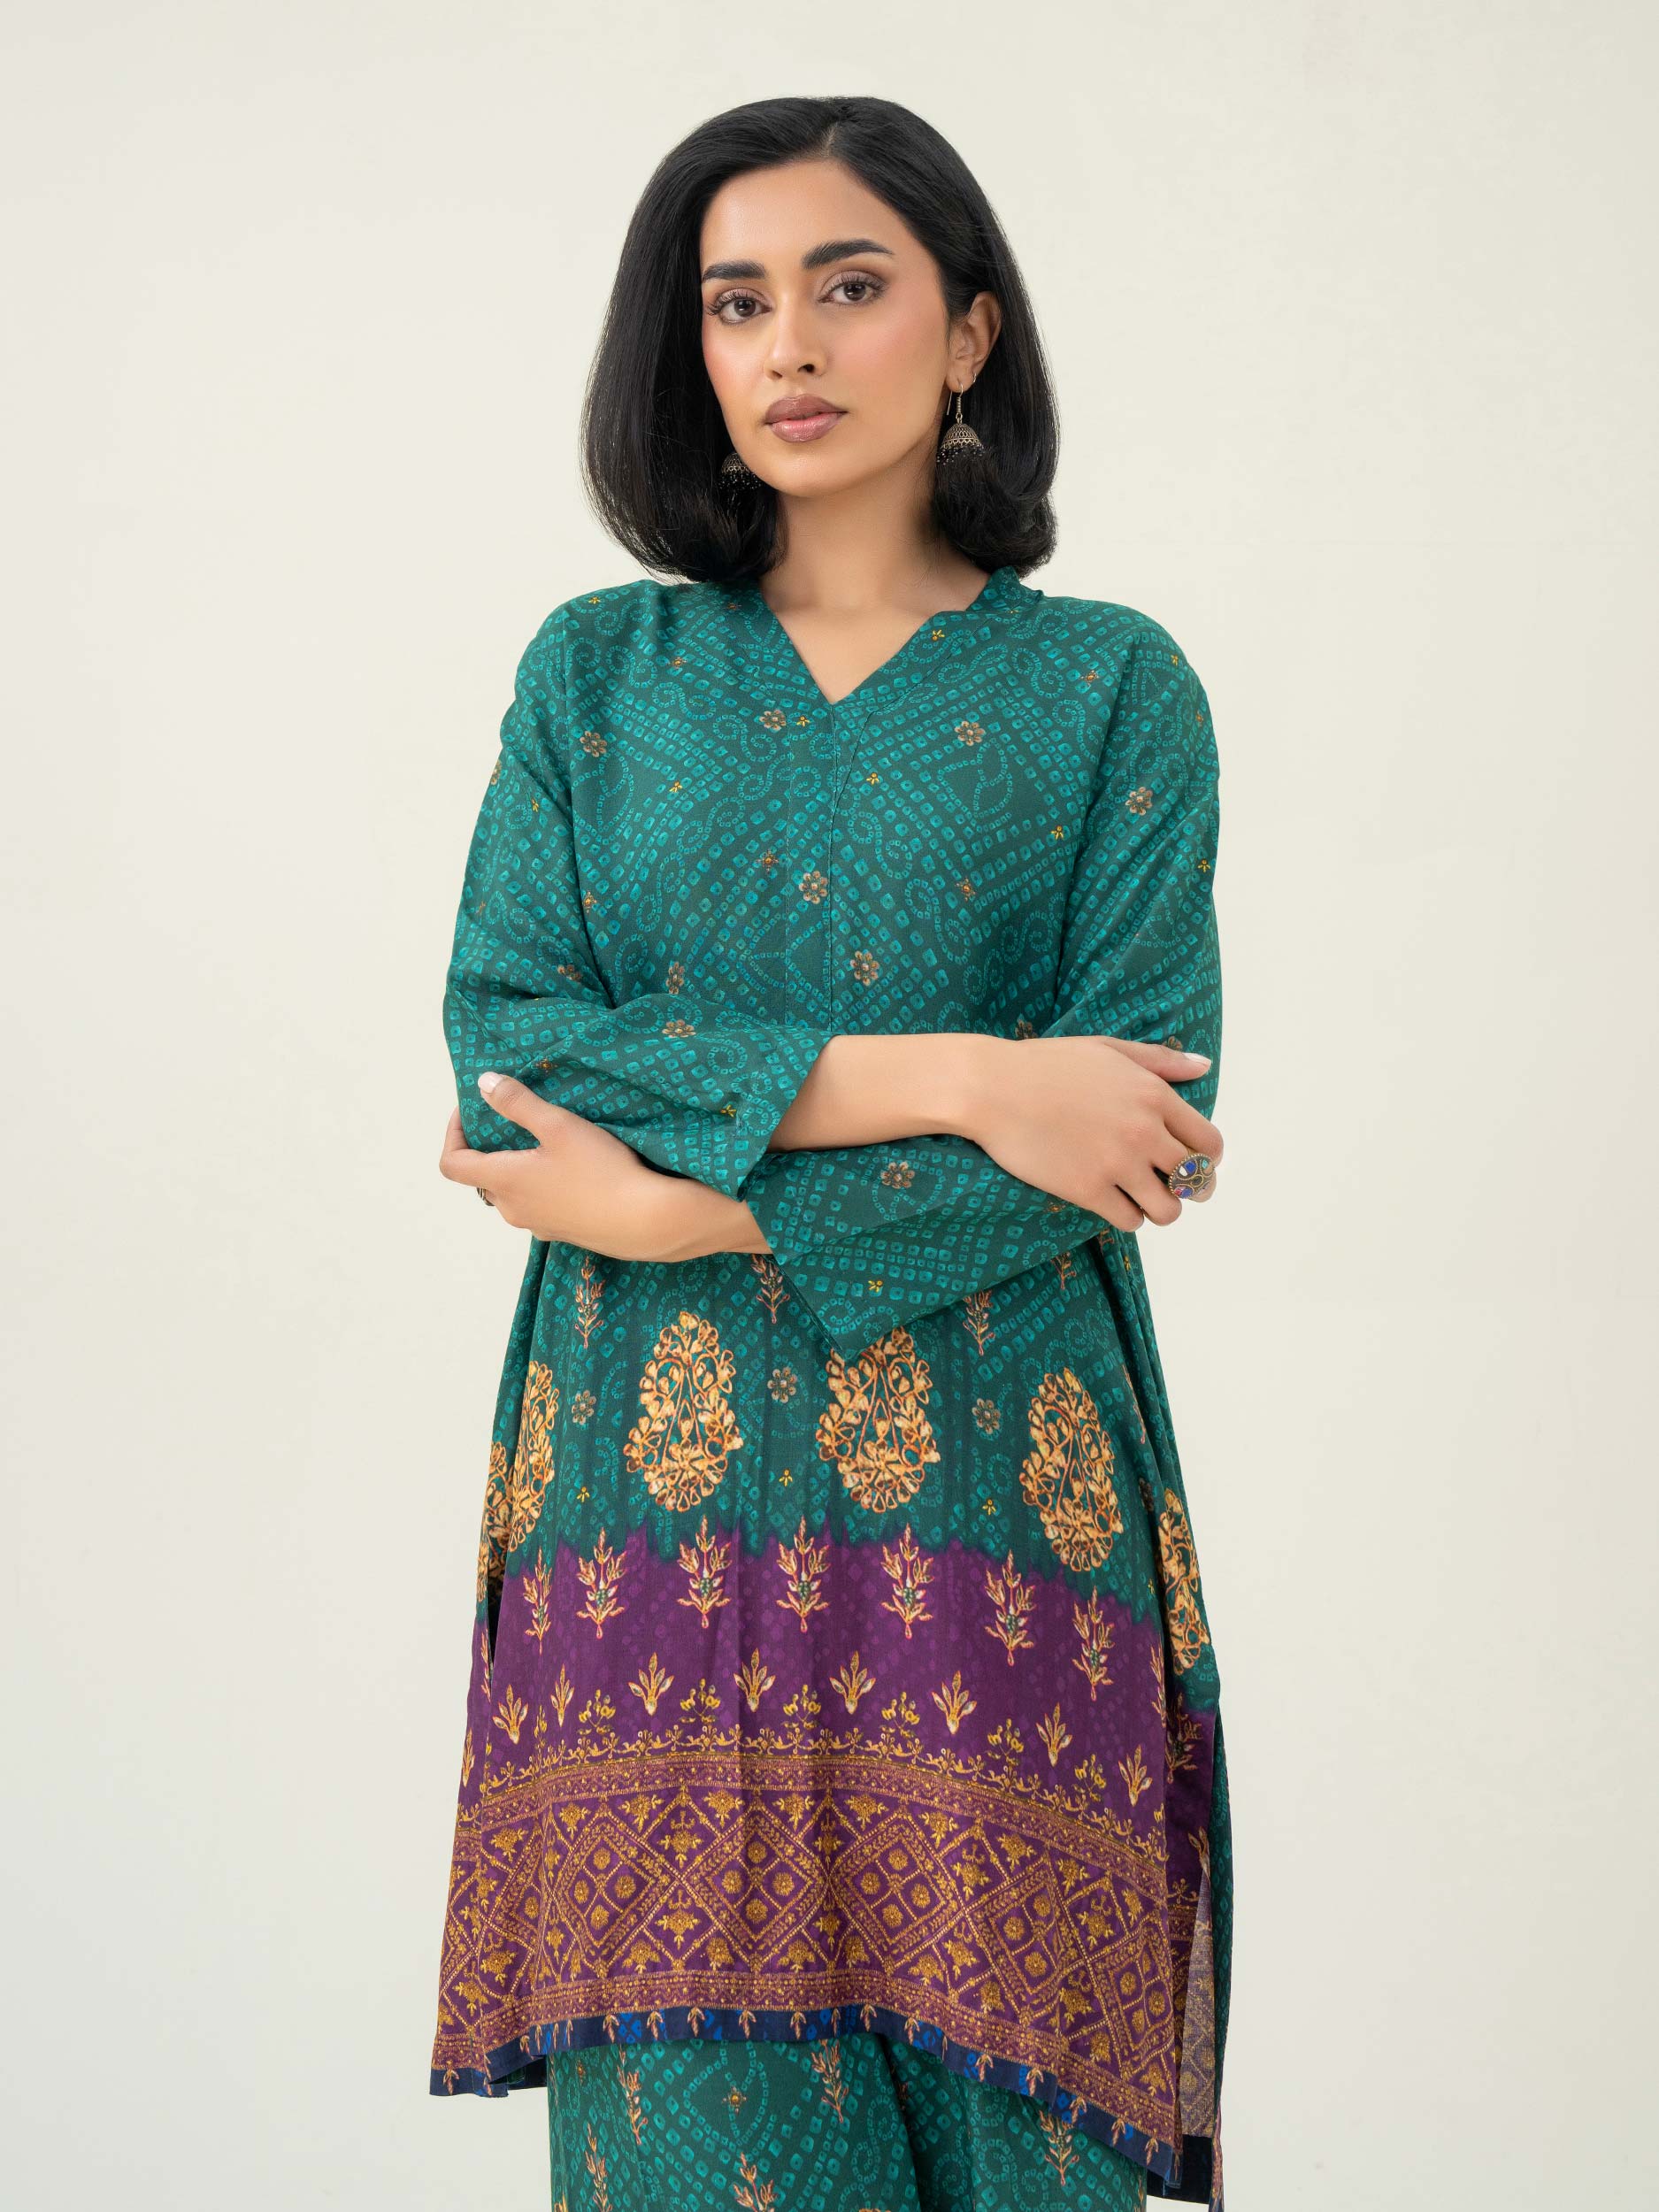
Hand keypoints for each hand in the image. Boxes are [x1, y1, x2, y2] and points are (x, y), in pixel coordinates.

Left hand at [438, 1073, 702, 1260]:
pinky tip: (572, 1172)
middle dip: (489, 1149)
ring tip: (545, 1145)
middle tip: (512, 1122)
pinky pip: (537, 1206)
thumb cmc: (602, 1171)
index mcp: (503, 1180)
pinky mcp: (562, 1233)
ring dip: (516, 1169)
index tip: (471, 1111)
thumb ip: (517, 1102)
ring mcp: (537, 1225)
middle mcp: (512, 1208)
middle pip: (482, 1178)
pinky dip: (539, 1187)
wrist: (647, 1222)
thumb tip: (483, 1084)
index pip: (452, 1164)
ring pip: (511, 1194)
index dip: (453, 1134)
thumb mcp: (559, 1125)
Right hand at [966, 1036, 1222, 1231]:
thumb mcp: (1108, 1049)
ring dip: (1161, 1209)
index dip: (1207, 1159)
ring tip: (1143, 1200)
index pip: (1209, 1142)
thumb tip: (1203, 1066)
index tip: (1194, 1163)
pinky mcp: (1088, 1190)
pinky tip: (1113, 1204)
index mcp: (1154, 1095)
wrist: (992, 1087)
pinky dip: (1128, 1218)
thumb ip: (1160, 1060)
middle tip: (1174, 1189)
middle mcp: (1144, 1132)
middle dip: (1192, 1189)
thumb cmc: (1046, 1064)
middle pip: (1195, 1180)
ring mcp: (1117, 1164)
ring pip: (1168, 1210)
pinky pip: (1130, 1221)